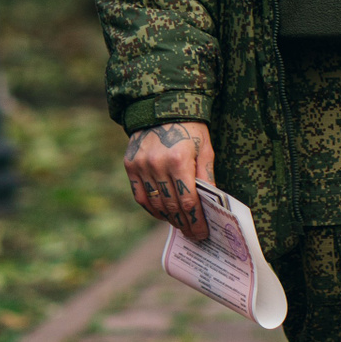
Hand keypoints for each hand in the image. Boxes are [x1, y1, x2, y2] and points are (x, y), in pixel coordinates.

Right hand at [124, 121, 214, 241]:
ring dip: (168, 218)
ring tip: (180, 224)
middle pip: (171, 206)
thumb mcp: (205, 148)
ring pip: (155, 204)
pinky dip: (151, 208)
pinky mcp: (130, 165)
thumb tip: (210, 204)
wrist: (161, 107)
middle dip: (184, 223)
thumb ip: (206, 176)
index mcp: (179, 160)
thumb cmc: (190, 128)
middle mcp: (157, 165)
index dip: (196, 220)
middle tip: (193, 234)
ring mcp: (141, 166)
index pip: (188, 201)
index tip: (202, 233)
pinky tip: (162, 214)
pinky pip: (140, 196)